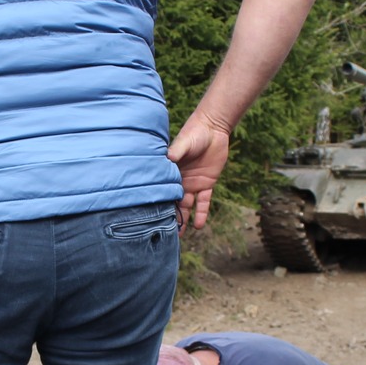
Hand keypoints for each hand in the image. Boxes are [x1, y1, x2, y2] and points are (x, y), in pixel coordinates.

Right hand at [167, 111, 231, 229]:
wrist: (213, 129)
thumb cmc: (194, 133)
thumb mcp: (184, 142)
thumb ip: (177, 151)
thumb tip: (169, 158)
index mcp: (171, 171)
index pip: (164, 190)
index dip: (160, 202)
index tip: (152, 217)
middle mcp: (180, 180)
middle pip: (174, 201)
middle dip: (170, 215)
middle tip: (164, 232)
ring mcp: (193, 183)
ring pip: (187, 205)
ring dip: (184, 219)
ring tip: (180, 235)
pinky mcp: (207, 183)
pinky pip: (204, 201)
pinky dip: (202, 212)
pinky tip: (199, 226)